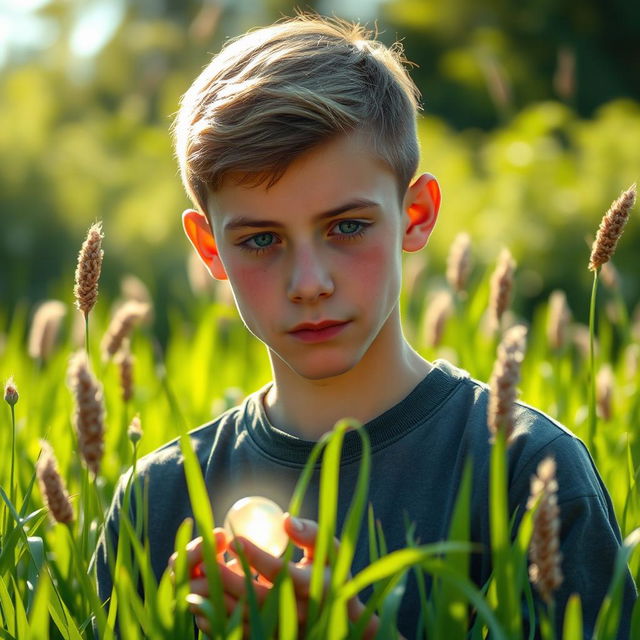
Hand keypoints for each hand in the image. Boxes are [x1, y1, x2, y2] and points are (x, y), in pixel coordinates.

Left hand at [169, 514, 379, 638]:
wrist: (338, 620)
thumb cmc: (330, 574)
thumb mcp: (329, 549)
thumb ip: (309, 533)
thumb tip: (285, 520)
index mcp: (310, 586)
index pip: (278, 571)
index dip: (254, 556)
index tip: (233, 539)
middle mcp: (295, 612)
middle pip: (254, 597)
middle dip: (227, 578)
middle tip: (205, 560)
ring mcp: (280, 629)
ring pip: (243, 617)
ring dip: (218, 599)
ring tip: (200, 577)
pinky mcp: (268, 639)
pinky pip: (238, 633)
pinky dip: (217, 619)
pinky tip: (202, 601)